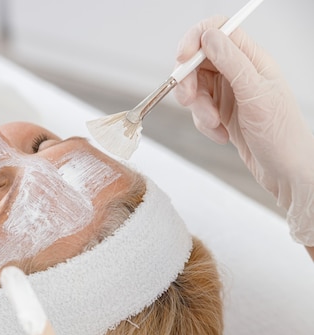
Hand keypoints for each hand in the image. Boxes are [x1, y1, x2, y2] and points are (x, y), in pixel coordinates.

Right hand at [174, 16, 313, 245]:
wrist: (285, 171)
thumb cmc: (281, 134)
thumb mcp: (256, 94)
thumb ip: (231, 62)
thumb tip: (209, 36)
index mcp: (252, 59)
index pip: (218, 31)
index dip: (195, 40)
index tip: (182, 59)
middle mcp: (239, 72)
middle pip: (198, 61)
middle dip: (188, 82)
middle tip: (189, 100)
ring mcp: (229, 92)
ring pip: (195, 88)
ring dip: (197, 108)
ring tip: (213, 124)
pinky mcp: (222, 112)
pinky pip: (198, 111)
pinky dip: (203, 124)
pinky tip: (221, 134)